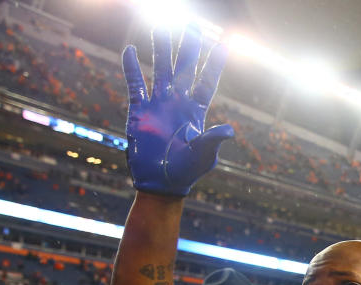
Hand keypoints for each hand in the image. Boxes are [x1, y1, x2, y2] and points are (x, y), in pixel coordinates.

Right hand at [122, 25, 234, 196]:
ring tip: (162, 28)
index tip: (223, 44)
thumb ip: (213, 140)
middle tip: (192, 25)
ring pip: (161, 70)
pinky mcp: (139, 110)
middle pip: (185, 68)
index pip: (207, 82)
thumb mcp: (204, 155)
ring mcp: (159, 104)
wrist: (161, 182)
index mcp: (197, 111)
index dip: (214, 64)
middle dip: (189, 47)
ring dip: (162, 50)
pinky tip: (129, 49)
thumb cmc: (187, 171)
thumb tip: (230, 130)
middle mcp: (179, 103)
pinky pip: (135, 84)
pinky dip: (131, 67)